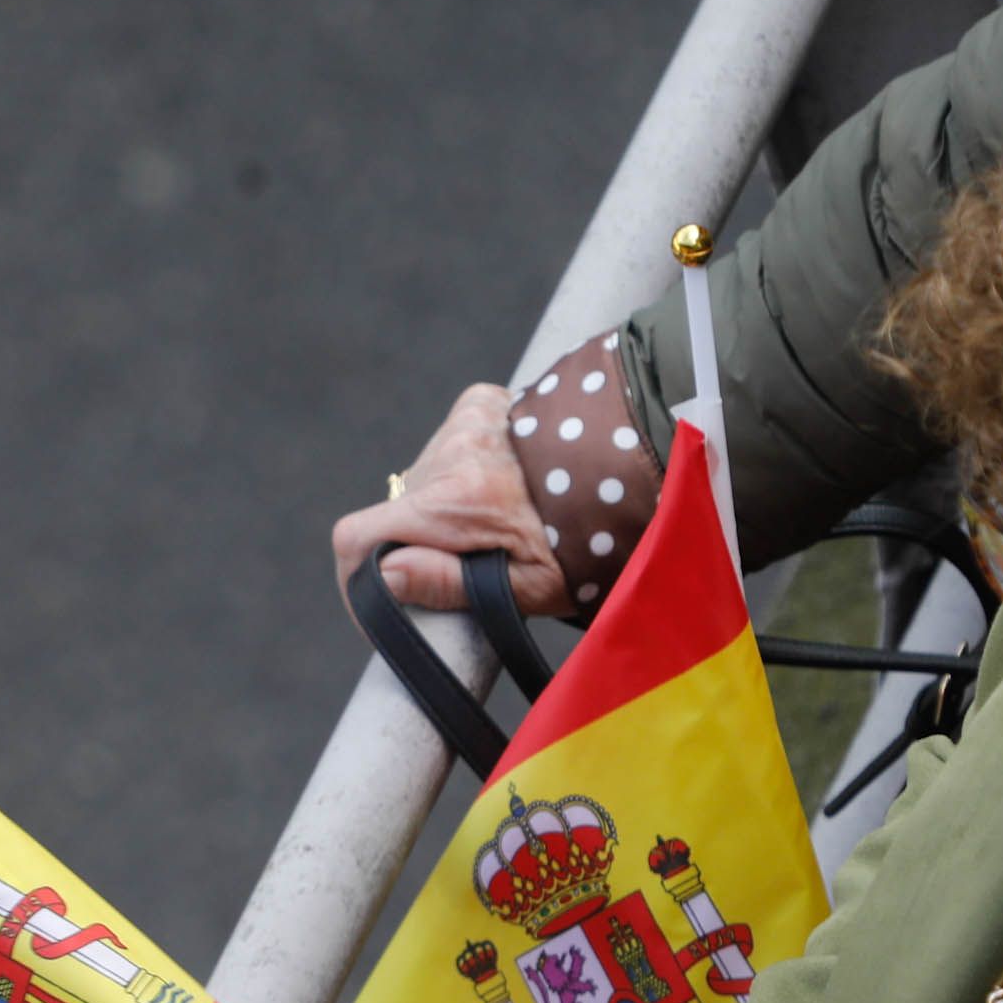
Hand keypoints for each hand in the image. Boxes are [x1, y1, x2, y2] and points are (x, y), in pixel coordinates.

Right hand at [332, 382, 570, 617]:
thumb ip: (448, 582)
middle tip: (477, 563)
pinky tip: (508, 484)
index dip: (357, 579)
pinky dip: (466, 469)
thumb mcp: (528, 588)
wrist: (644, 468)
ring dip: (447, 506)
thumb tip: (383, 576)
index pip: (358, 537)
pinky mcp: (481, 402)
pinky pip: (451, 445)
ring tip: (505, 522)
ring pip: (426, 480)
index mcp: (456, 504)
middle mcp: (450, 454)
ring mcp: (464, 422)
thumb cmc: (593, 543)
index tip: (383, 599)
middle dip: (422, 542)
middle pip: (399, 512)